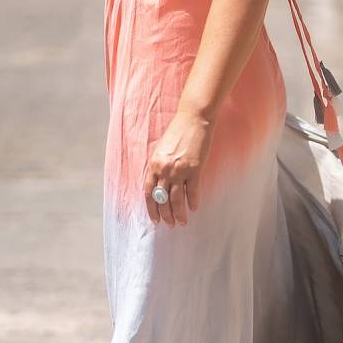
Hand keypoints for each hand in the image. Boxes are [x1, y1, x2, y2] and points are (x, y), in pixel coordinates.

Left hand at [145, 109, 213, 225]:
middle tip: (170, 224)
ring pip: (176, 199)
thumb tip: (161, 186)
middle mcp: (164, 170)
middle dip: (165, 214)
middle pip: (162, 199)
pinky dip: (193, 201)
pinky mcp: (195, 169)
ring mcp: (179, 170)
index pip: (148, 193)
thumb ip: (159, 167)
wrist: (194, 119)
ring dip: (179, 213)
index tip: (155, 219)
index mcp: (153, 165)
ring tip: (182, 221)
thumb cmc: (178, 132)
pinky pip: (192, 191)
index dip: (151, 208)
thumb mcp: (162, 150)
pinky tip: (194, 207)